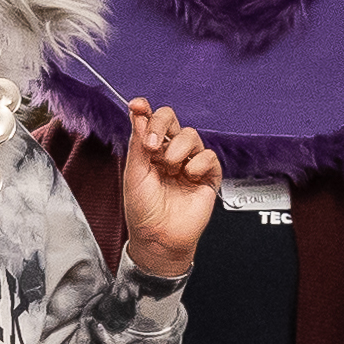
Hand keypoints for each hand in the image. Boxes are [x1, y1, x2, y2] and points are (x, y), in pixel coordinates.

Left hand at [114, 99, 221, 278]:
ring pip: (191, 135)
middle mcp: (170, 153)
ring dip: (178, 148)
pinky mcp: (207, 176)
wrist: (159, 238)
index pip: (151, 121)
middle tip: (152, 146)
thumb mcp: (134, 173)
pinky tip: (188, 176)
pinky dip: (198, 163)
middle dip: (161, 126)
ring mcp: (189, 163)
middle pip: (172, 120)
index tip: (138, 105)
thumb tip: (137, 113)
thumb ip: (138, 142)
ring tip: (171, 167)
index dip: (146, 111)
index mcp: (150, 151)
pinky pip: (209, 156)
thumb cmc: (143, 210)